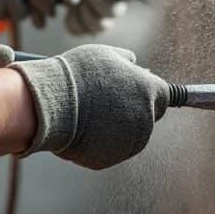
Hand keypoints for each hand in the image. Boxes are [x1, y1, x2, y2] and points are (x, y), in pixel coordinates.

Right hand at [10, 44, 168, 169]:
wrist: (50, 104)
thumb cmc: (79, 74)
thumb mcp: (106, 54)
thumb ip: (128, 61)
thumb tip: (137, 66)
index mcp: (151, 92)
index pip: (164, 96)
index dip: (149, 93)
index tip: (140, 93)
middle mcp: (146, 120)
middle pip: (146, 116)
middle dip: (130, 109)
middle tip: (104, 99)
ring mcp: (129, 143)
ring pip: (127, 134)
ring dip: (114, 126)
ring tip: (88, 111)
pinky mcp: (110, 159)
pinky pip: (108, 149)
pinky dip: (98, 141)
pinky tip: (81, 127)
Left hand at [43, 0, 125, 34]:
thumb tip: (69, 1)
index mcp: (116, 4)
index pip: (114, 11)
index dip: (100, 4)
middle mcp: (108, 19)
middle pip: (99, 25)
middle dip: (85, 11)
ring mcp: (95, 28)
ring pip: (84, 28)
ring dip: (75, 13)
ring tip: (73, 1)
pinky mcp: (81, 31)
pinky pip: (73, 29)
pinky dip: (68, 17)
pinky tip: (70, 9)